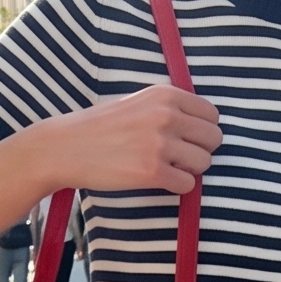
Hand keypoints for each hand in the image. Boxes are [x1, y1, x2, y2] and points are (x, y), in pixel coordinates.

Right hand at [37, 83, 221, 195]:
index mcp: (165, 95)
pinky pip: (188, 184)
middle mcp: (166, 115)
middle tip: (178, 157)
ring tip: (166, 168)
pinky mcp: (152, 171)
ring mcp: (160, 144)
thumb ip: (169, 109)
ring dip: (189, 170)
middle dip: (200, 150)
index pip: (212, 114)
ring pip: (204, 162)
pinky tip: (158, 180)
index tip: (186, 139)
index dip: (202, 130)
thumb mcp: (138, 102)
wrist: (67, 147)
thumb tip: (202, 126)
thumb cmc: (102, 127)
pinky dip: (177, 186)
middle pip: (214, 139)